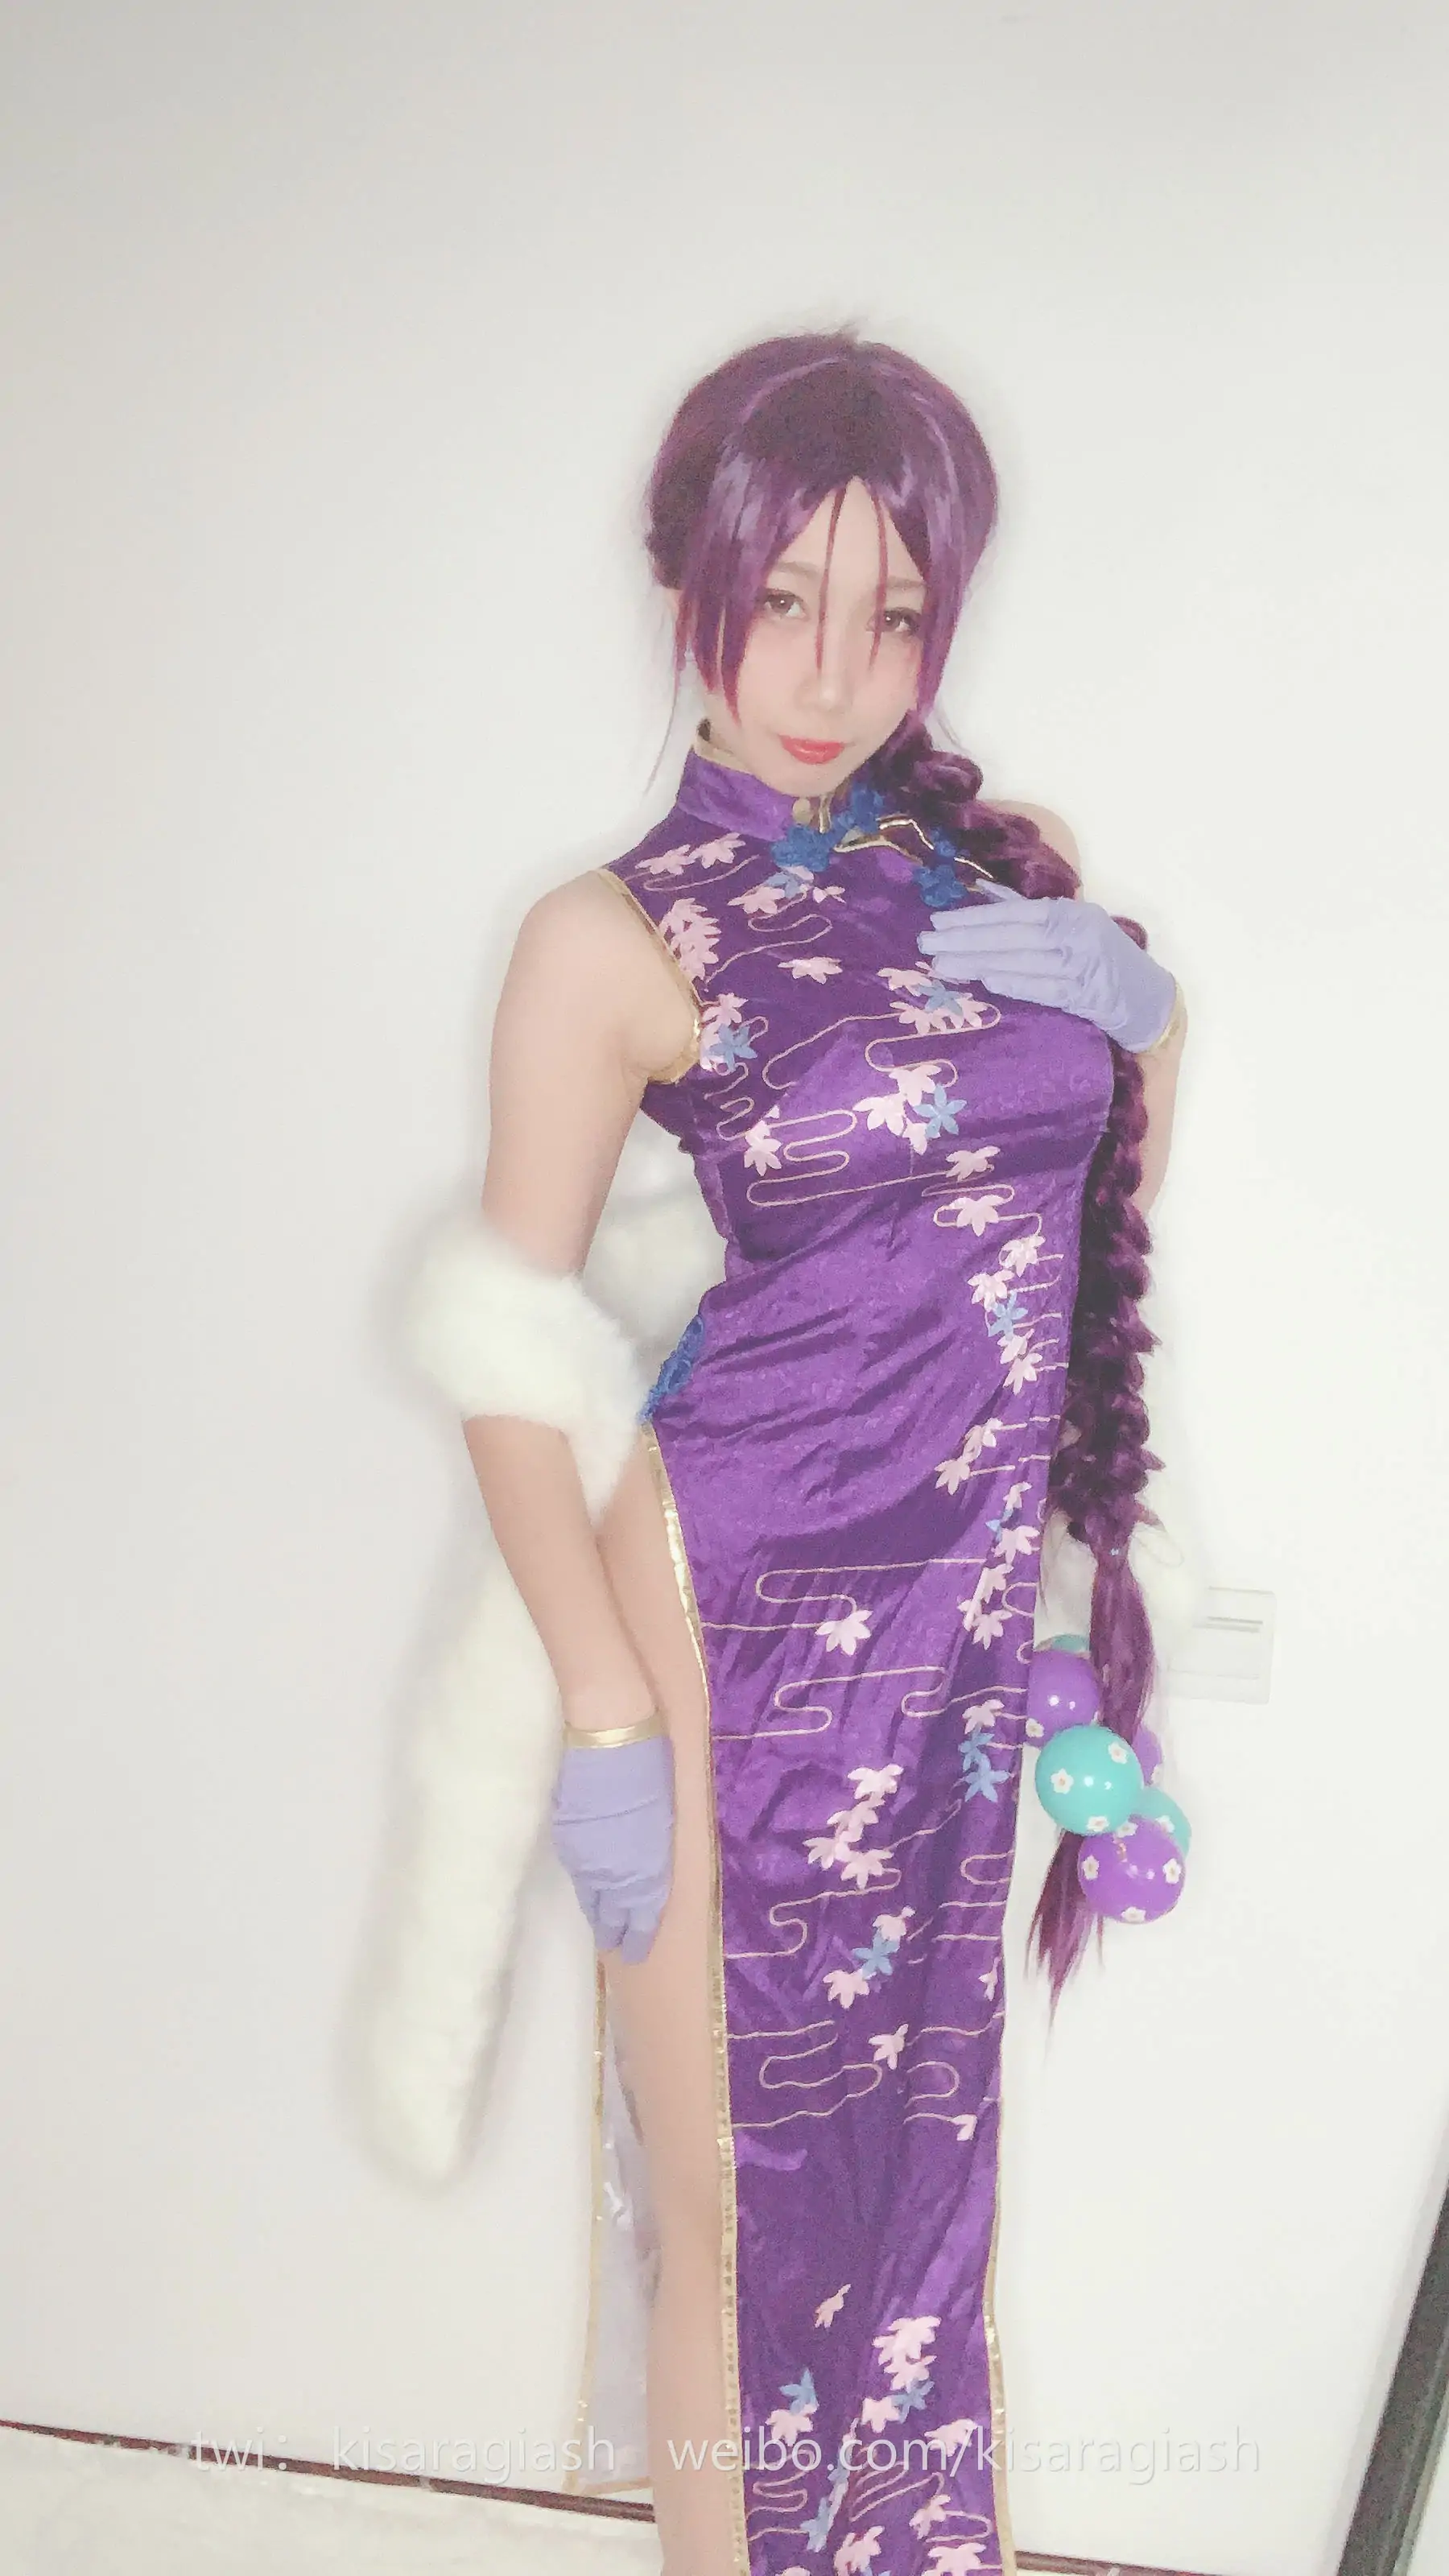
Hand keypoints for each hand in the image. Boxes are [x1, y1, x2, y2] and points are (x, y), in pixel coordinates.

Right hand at [549, 1733, 674, 1963]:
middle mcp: (613, 1873)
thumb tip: (642, 1867)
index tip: (635, 1953)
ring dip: (596, 1910)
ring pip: (590, 1895)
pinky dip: (584, 1883)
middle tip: (613, 1947)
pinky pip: (576, 1871)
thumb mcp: (663, 1818)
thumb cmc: (650, 1769)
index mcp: (646, 1870)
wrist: (610, 1738)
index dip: (636, 1937)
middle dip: (613, 1932)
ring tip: (600, 1926)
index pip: (640, 1917)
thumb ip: (652, 1853)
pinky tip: (587, 1886)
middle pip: (611, 1914)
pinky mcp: (565, 1838)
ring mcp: (585, 1857)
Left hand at [917, 883, 1176, 1051]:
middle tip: (926, 946)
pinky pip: (1044, 988)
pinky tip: (986, 981)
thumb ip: (1027, 909)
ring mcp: (1081, 964)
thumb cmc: (1100, 956)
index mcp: (1068, 912)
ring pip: (1020, 962)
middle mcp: (1075, 933)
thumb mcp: (1070, 924)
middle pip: (1010, 936)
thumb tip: (982, 891)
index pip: (1012, 913)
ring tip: (942, 966)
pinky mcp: (1085, 995)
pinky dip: (1015, 983)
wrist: (1146, 995)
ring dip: (978, 963)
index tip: (938, 924)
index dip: (973, 918)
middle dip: (964, 941)